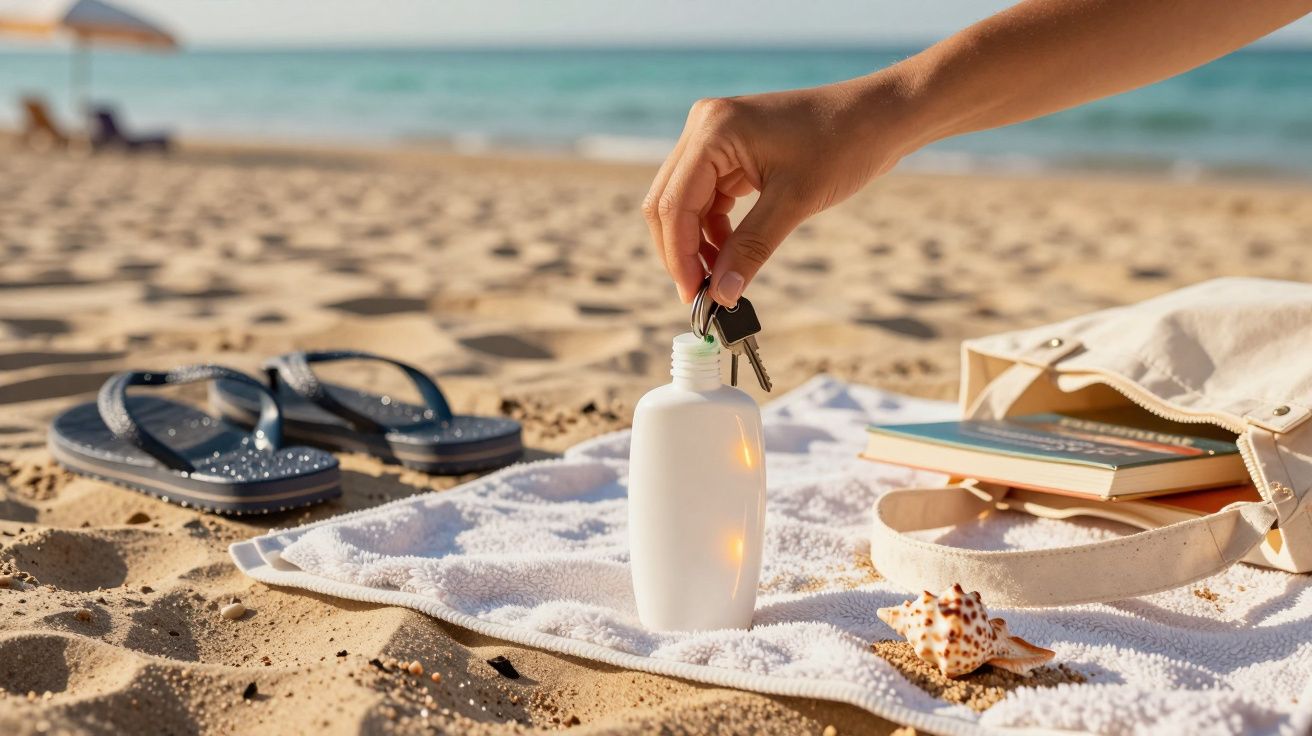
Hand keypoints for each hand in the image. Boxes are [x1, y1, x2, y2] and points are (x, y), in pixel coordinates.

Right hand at [643, 73, 919, 305]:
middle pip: (668, 203)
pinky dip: (713, 228)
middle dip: (681, 252)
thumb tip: (722, 295)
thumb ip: (751, 248)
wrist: (880, 116)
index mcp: (712, 131)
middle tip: (702, 296)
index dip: (678, 255)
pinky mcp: (729, 149)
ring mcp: (715, 136)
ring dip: (696, 243)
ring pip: (683, 203)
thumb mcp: (794, 202)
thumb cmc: (844, 145)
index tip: (694, 297)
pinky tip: (729, 255)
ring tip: (719, 281)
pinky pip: (707, 196)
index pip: (673, 204)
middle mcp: (704, 127)